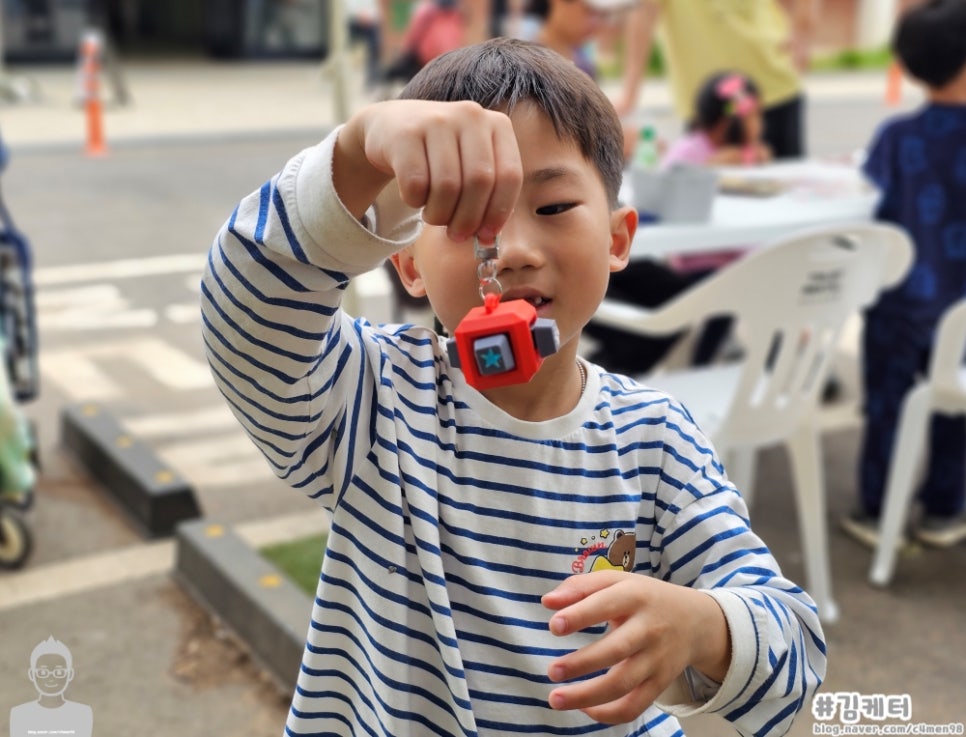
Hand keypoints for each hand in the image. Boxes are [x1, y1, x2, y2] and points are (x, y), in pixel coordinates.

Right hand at [334, 99, 522, 242]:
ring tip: (434, 216)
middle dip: (468, 218)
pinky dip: (415, 201)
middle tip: (457, 234)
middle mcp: (471, 115)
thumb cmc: (440, 156)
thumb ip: (486, 195)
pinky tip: (415, 197)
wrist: (390, 128)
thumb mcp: (470, 165)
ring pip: (447, 186)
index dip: (499, 211)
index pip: (510, 175)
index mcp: (497, 125)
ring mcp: (437, 120)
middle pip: (479, 182)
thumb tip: (488, 239)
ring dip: (440, 214)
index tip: (487, 235)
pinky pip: (416, 184)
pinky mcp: (405, 133)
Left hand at [542, 571, 730, 723]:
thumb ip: (580, 587)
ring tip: (555, 698)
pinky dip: (608, 713)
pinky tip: (583, 707)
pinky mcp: (659, 683)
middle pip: (616, 650)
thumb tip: (547, 602)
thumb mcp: (617, 581)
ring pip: (623, 685)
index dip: (580, 615)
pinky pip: (634, 706)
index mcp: (635, 596)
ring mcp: (656, 659)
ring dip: (587, 696)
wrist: (695, 620)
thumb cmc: (643, 597)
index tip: (554, 626)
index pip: (606, 604)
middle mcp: (649, 628)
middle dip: (582, 663)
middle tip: (551, 671)